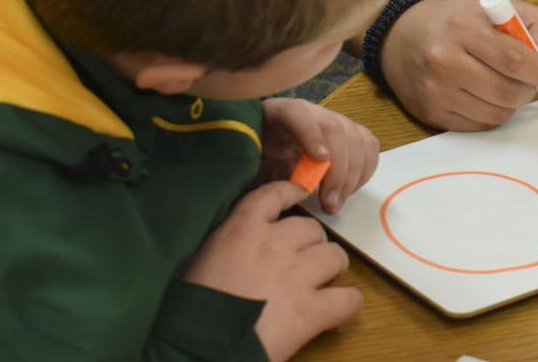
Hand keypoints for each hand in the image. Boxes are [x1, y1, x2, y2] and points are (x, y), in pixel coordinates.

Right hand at [180, 180, 358, 360]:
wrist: (196, 346)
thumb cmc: (189, 306)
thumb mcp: (198, 259)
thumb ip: (225, 242)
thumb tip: (237, 243)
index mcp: (242, 229)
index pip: (275, 195)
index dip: (292, 192)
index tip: (300, 192)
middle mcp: (275, 244)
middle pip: (311, 228)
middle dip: (310, 242)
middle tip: (302, 259)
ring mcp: (297, 276)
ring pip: (335, 256)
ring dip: (332, 266)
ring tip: (325, 279)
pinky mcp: (311, 311)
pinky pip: (348, 299)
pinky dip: (348, 303)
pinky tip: (340, 308)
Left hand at [261, 98, 378, 213]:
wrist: (268, 144)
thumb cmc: (260, 156)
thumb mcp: (256, 163)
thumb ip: (273, 171)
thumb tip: (300, 187)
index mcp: (280, 113)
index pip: (297, 114)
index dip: (312, 135)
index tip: (321, 161)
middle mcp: (311, 111)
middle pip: (334, 128)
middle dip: (337, 169)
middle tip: (329, 203)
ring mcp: (333, 119)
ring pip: (356, 138)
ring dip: (353, 175)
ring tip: (337, 201)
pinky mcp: (350, 132)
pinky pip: (369, 145)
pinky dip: (365, 169)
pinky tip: (349, 189)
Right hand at [380, 0, 537, 129]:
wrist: (400, 37)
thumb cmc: (453, 21)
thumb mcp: (493, 7)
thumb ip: (533, 22)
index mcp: (463, 28)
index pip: (514, 59)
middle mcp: (445, 61)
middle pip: (507, 92)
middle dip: (527, 90)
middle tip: (526, 81)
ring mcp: (436, 91)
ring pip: (496, 114)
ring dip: (510, 104)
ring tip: (503, 85)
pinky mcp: (431, 113)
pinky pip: (478, 125)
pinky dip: (490, 114)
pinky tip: (484, 96)